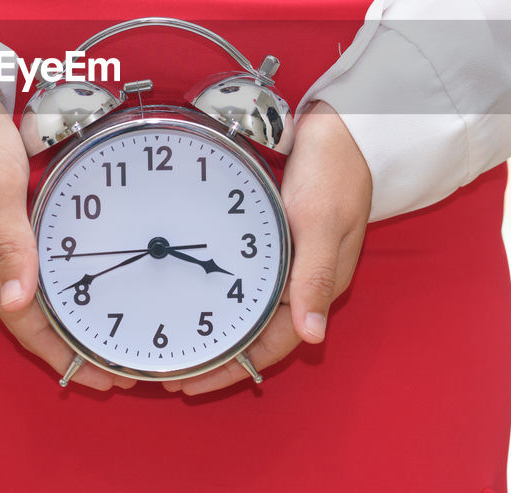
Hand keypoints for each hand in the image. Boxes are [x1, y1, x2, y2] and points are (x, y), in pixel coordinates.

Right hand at [0, 90, 135, 390]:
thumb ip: (10, 242)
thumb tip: (18, 303)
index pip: (28, 327)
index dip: (63, 358)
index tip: (100, 379)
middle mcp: (0, 259)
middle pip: (39, 321)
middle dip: (75, 350)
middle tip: (119, 369)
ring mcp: (10, 241)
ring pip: (44, 297)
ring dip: (75, 322)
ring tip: (112, 338)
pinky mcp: (20, 221)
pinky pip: (47, 266)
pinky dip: (71, 287)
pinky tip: (91, 287)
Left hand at [165, 100, 372, 394]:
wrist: (340, 127)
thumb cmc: (334, 171)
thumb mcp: (321, 222)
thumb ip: (314, 277)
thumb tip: (313, 337)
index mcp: (316, 285)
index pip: (270, 346)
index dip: (231, 368)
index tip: (191, 383)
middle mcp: (299, 279)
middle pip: (254, 334)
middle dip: (215, 355)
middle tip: (169, 368)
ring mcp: (285, 259)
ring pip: (245, 307)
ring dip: (213, 325)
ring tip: (174, 337)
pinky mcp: (272, 237)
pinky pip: (240, 275)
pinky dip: (214, 289)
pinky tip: (188, 289)